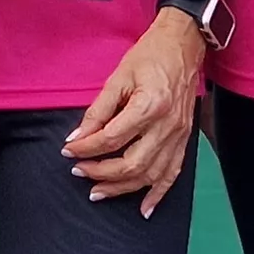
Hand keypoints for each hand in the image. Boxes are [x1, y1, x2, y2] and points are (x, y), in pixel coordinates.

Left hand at [62, 10, 203, 217]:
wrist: (184, 45)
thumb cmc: (149, 56)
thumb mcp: (117, 77)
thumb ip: (97, 111)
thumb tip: (77, 138)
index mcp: (149, 105)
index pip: (111, 138)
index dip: (86, 148)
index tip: (68, 151)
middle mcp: (167, 125)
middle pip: (132, 163)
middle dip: (101, 172)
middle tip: (79, 171)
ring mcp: (179, 135)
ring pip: (150, 175)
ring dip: (122, 188)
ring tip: (98, 192)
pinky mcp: (185, 139)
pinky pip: (173, 174)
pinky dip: (158, 194)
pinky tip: (143, 208)